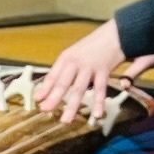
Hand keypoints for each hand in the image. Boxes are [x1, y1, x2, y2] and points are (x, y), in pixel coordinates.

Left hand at [34, 18, 153, 114]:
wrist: (117, 33)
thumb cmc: (94, 46)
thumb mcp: (74, 54)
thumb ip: (63, 71)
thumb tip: (48, 89)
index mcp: (66, 58)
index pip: (52, 76)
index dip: (44, 89)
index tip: (37, 100)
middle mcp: (76, 62)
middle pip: (62, 83)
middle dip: (53, 99)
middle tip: (45, 111)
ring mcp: (89, 67)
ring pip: (78, 89)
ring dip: (72, 106)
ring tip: (65, 120)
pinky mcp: (104, 71)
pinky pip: (100, 89)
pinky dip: (98, 103)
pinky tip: (96, 114)